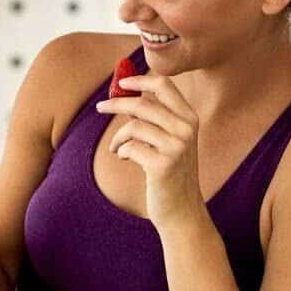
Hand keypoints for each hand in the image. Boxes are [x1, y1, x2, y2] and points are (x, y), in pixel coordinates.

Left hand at [96, 72, 204, 227]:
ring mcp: (176, 146)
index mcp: (189, 119)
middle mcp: (186, 129)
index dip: (140, 79)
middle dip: (116, 103)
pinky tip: (126, 159)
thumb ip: (154, 119)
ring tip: (117, 148)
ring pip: (133, 126)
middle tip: (100, 107)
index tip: (120, 82)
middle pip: (142, 103)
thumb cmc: (170, 174)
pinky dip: (122, 152)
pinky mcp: (163, 165)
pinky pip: (130, 147)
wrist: (182, 210)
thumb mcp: (169, 141)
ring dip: (118, 137)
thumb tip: (125, 95)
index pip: (165, 85)